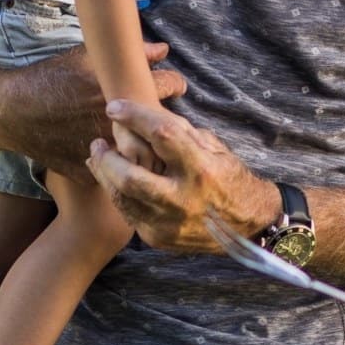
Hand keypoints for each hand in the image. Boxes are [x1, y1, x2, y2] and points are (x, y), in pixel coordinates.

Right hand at [0, 41, 186, 181]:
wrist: (10, 110)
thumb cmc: (49, 78)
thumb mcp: (87, 57)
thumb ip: (131, 54)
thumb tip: (162, 51)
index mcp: (124, 94)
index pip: (171, 86)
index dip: (174, 84)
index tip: (173, 86)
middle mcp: (120, 126)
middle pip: (161, 125)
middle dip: (162, 118)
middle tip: (157, 113)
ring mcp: (105, 154)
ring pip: (141, 155)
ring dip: (144, 145)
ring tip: (139, 136)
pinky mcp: (88, 174)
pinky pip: (111, 175)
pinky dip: (112, 165)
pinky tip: (111, 157)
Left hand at [87, 99, 280, 251]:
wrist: (246, 225)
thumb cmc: (228, 177)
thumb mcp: (214, 148)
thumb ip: (180, 133)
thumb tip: (143, 115)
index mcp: (201, 169)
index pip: (162, 136)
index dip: (134, 118)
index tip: (114, 106)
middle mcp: (183, 199)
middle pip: (129, 177)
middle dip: (106, 158)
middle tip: (98, 143)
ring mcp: (168, 223)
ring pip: (122, 198)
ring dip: (104, 175)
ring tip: (98, 158)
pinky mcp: (158, 238)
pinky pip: (128, 213)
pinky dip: (117, 194)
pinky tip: (111, 180)